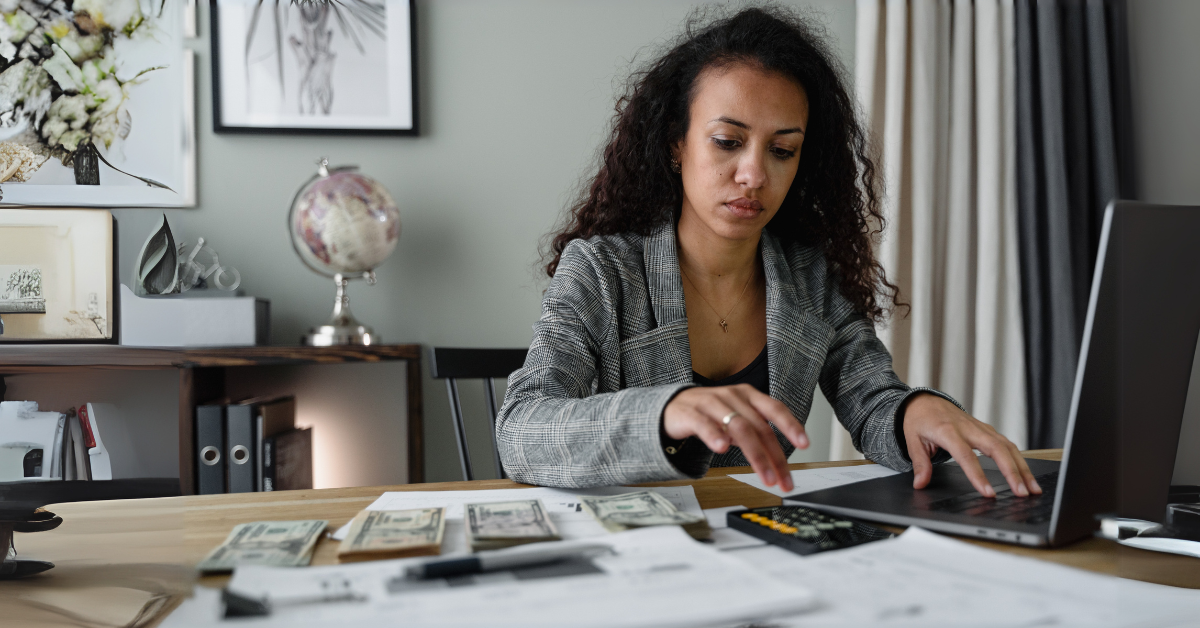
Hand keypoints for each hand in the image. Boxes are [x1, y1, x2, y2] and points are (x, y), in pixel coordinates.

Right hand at [664, 384, 808, 491]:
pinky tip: (722, 448)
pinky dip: (715, 436)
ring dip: (755, 455)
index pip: (775, 409)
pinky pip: (704, 424)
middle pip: (759, 427)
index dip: (791, 425)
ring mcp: (711, 403)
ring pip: (739, 428)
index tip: (805, 444)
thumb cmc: (709, 413)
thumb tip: (779, 458)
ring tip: (764, 475)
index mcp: (748, 396)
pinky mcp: (690, 413)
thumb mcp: (738, 418)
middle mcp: (733, 397)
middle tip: (782, 480)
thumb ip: (757, 433)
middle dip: (774, 457)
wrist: (672, 406)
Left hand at [903, 393, 1041, 497]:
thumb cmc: (919, 420)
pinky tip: (1026, 475)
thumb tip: (920, 484)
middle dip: (1012, 472)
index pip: (966, 456)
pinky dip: (1019, 459)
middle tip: (1021, 493)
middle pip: (996, 449)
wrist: (924, 402)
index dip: (978, 475)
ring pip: (1007, 446)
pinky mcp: (987, 430)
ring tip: (1032, 489)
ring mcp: (980, 428)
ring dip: (1022, 468)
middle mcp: (968, 428)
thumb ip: (920, 463)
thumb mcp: (912, 440)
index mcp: (948, 431)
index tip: (988, 493)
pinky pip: (1006, 444)